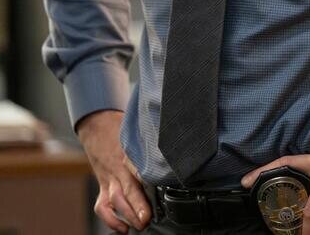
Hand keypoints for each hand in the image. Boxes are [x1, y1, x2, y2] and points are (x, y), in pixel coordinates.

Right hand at [77, 109, 151, 232]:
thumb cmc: (121, 127)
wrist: (96, 124)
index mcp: (130, 151)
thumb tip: (174, 144)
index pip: (140, 166)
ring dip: (127, 214)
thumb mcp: (138, 129)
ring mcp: (110, 178)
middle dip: (138, 204)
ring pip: (116, 199)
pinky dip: (111, 220)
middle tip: (147, 218)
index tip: (159, 190)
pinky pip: (103, 206)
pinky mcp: (103, 185)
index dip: (148, 179)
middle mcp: (120, 166)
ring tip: (140, 225)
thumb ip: (152, 140)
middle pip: (129, 187)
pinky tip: (122, 228)